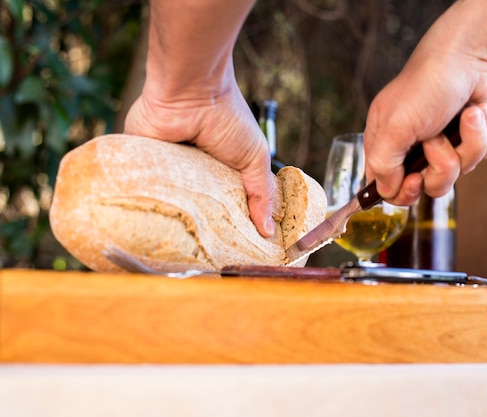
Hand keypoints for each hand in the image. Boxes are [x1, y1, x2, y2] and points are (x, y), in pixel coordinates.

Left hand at [124, 84, 275, 237]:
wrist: (189, 91)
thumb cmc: (227, 117)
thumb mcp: (254, 157)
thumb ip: (261, 193)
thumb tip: (268, 232)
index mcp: (219, 169)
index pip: (224, 204)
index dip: (230, 225)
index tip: (236, 251)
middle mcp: (193, 171)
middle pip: (198, 208)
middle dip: (203, 229)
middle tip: (208, 256)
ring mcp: (168, 169)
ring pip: (172, 203)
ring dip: (176, 219)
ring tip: (180, 247)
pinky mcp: (143, 165)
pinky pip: (146, 190)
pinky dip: (151, 204)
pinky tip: (156, 225)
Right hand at [363, 22, 486, 205]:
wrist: (471, 56)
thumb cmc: (428, 85)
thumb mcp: (395, 126)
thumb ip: (383, 163)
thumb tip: (386, 191)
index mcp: (386, 144)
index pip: (387, 188)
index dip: (403, 192)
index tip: (415, 179)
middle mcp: (412, 148)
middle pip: (428, 186)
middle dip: (442, 164)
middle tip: (438, 139)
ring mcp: (442, 145)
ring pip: (458, 172)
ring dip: (468, 144)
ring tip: (466, 116)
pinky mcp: (467, 138)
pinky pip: (480, 156)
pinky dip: (483, 135)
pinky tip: (477, 112)